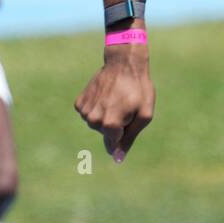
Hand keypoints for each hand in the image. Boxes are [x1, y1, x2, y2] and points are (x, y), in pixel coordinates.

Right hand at [74, 47, 155, 161]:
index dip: (124, 134)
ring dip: (107, 115)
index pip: (113, 144)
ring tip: (116, 98)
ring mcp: (84, 111)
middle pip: (106, 133)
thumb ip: (130, 138)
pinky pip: (89, 114)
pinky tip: (106, 95)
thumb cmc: (138, 88)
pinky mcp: (79, 103)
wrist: (124, 63)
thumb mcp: (144, 114)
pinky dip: (97, 108)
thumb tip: (117, 159)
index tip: (128, 119)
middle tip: (126, 105)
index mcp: (110, 124)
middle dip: (117, 124)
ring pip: (96, 124)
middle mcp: (94, 120)